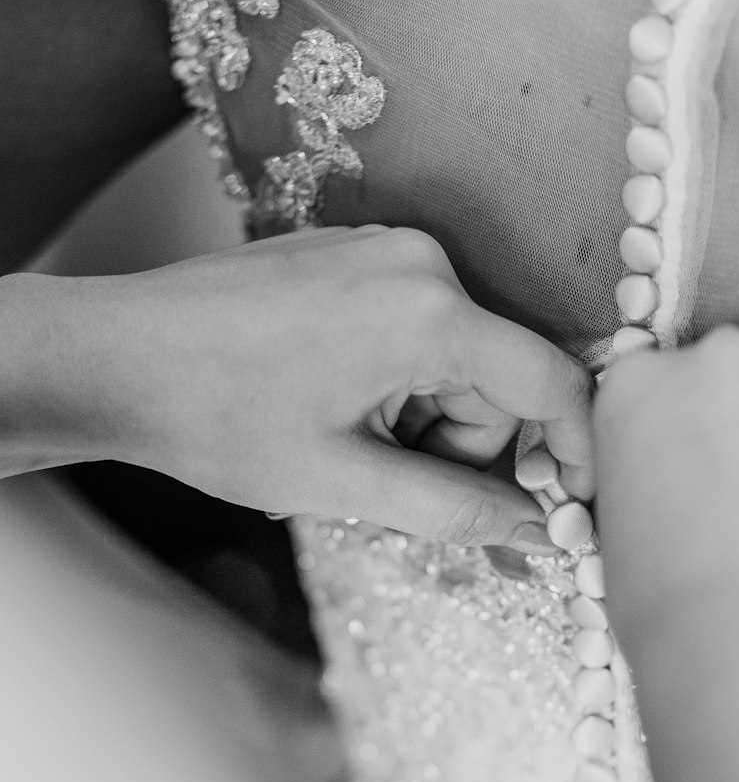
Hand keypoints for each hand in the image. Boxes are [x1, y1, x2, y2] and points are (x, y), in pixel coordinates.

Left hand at [100, 225, 591, 546]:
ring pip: (458, 358)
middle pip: (500, 379)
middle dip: (465, 446)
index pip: (553, 384)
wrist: (117, 357)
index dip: (578, 455)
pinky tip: (337, 404)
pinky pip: (419, 329)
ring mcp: (385, 250)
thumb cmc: (216, 417)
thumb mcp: (345, 483)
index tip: (578, 508)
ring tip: (348, 442)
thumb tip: (543, 531)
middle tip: (392, 485)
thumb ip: (459, 510)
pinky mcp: (357, 254)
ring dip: (426, 418)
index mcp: (429, 313)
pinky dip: (400, 382)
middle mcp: (421, 263)